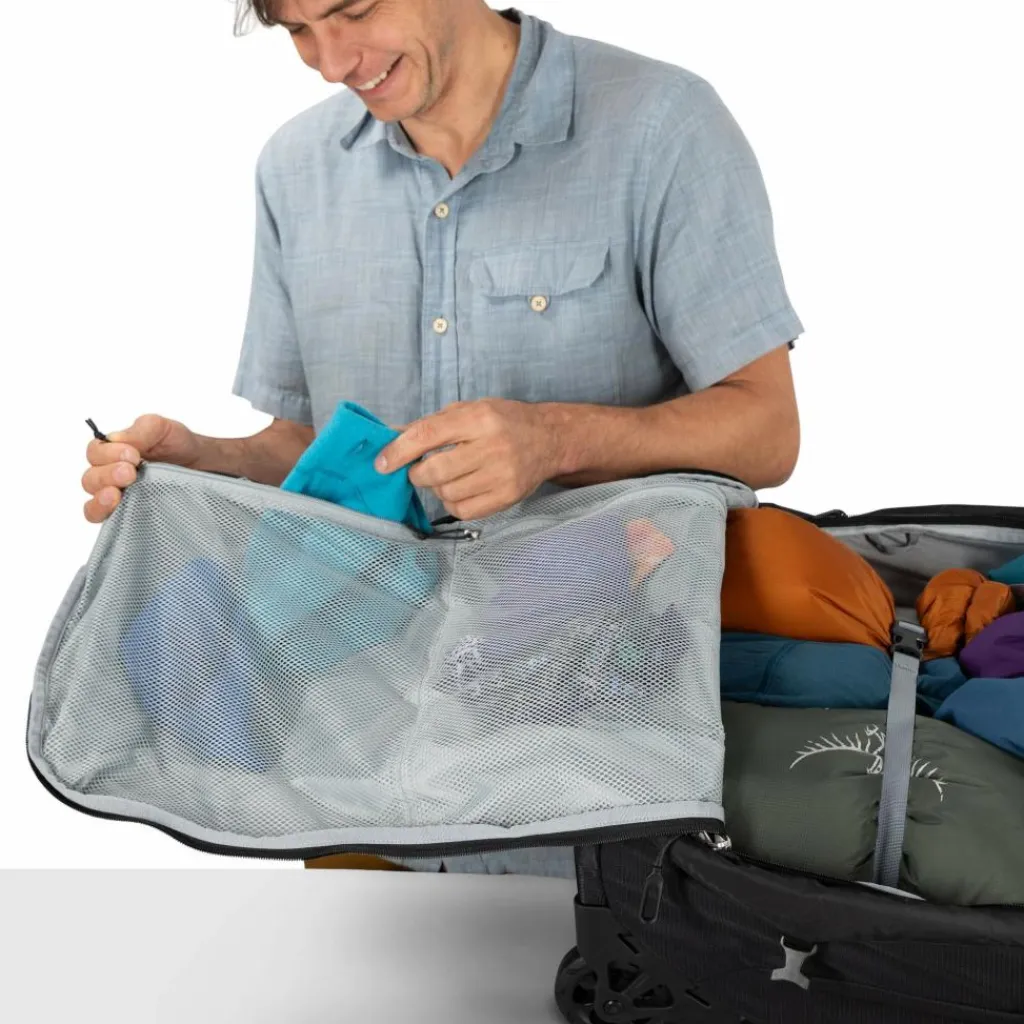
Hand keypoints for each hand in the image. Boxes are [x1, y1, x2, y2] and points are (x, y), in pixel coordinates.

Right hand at [81, 413, 200, 522]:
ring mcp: (117, 494)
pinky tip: (115, 506)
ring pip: (93, 499)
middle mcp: (109, 473)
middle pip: (91, 478)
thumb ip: (141, 429)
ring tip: (116, 493)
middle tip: (130, 472)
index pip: (95, 452)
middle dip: (108, 474)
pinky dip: (101, 512)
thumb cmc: (177, 444)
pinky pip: (100, 516)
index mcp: (113, 451)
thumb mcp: (162, 428)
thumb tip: (115, 438)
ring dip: (101, 496)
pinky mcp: (125, 511)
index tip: (133, 454)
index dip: (108, 453)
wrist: (201, 465)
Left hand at [376, 399, 564, 519]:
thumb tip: (391, 437)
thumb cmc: (503, 422)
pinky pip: (463, 510)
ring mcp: (502, 475)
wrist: (549, 439)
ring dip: (437, 488)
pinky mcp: (508, 497)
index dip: (398, 451)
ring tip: (449, 476)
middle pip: (435, 471)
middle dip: (418, 474)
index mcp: (479, 418)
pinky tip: (461, 489)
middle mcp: (492, 446)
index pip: (427, 435)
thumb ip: (431, 424)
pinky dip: (453, 503)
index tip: (382, 463)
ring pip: (447, 493)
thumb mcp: (469, 410)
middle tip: (421, 470)